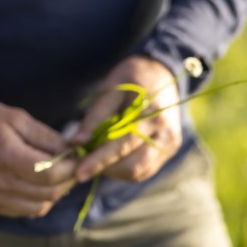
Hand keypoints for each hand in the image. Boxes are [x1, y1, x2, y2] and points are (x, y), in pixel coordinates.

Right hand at [0, 99, 76, 218]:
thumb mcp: (16, 117)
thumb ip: (45, 136)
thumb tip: (70, 150)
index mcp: (6, 156)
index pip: (49, 174)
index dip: (70, 168)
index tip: (78, 158)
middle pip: (47, 194)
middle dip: (67, 181)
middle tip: (72, 167)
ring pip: (37, 207)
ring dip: (54, 194)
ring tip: (57, 176)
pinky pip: (22, 211)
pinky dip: (36, 201)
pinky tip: (38, 185)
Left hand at [71, 55, 182, 182]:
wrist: (161, 73)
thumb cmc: (131, 78)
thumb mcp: (110, 88)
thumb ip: (95, 117)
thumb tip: (77, 143)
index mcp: (151, 112)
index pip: (123, 144)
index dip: (99, 160)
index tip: (78, 173)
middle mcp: (165, 132)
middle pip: (132, 166)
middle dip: (105, 168)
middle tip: (83, 162)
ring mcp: (170, 144)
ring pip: (138, 172)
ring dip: (113, 170)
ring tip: (97, 155)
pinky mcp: (169, 150)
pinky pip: (144, 170)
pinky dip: (124, 168)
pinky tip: (112, 155)